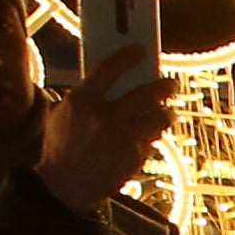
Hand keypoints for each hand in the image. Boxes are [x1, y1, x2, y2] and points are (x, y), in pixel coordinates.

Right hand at [35, 65, 175, 213]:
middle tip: (170, 84)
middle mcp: (104, 117)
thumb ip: (86, 95)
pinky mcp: (135, 156)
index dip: (127, 56)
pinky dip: (152, 136)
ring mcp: (122, 137)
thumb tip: (114, 79)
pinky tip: (150, 135)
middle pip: (145, 93)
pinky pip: (152, 139)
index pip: (109, 69)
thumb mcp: (64, 113)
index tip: (140, 49)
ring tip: (167, 112)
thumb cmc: (63, 144)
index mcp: (81, 101)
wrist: (66, 184)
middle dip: (164, 87)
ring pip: (158, 118)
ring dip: (166, 113)